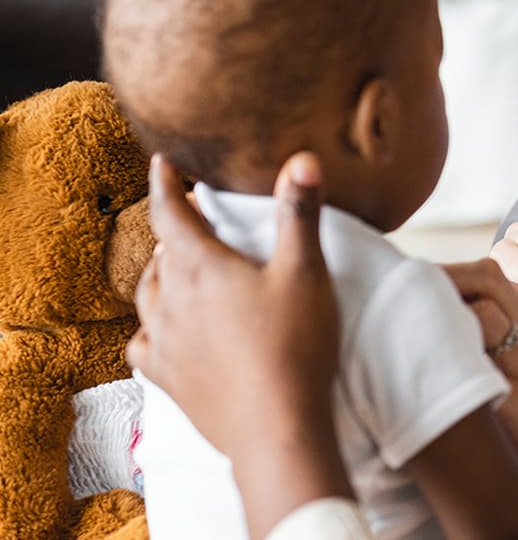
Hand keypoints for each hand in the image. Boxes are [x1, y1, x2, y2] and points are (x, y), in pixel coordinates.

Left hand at [128, 152, 353, 537]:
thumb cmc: (295, 343)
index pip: (169, 212)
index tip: (161, 162)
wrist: (276, 426)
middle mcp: (171, 300)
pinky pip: (143, 343)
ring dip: (161, 274)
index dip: (165, 183)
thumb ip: (300, 212)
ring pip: (148, 295)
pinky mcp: (167, 377)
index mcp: (201, 266)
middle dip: (172, 231)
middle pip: (160, 253)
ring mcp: (164, 341)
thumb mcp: (306, 270)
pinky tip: (164, 330)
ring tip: (176, 266)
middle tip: (188, 217)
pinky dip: (151, 326)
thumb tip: (302, 159)